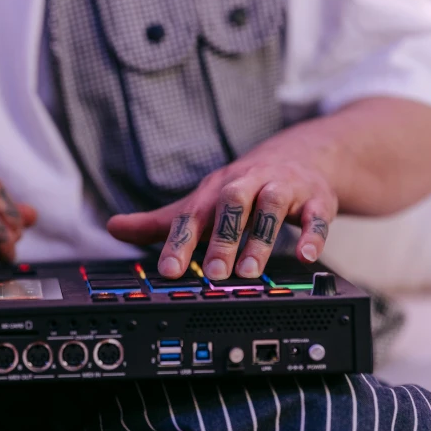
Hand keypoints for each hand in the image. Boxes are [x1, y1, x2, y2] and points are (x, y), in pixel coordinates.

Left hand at [107, 156, 336, 279]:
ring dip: (261, 239)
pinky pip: (316, 214)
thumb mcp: (200, 202)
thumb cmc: (241, 188)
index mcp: (214, 191)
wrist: (298, 156)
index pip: (192, 216)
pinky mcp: (315, 198)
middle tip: (214, 274)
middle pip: (232, 205)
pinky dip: (313, 234)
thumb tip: (114, 228)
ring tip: (251, 272)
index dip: (178, 242)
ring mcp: (282, 189)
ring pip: (271, 208)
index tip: (168, 270)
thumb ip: (160, 221)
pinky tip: (307, 256)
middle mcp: (246, 185)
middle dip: (223, 239)